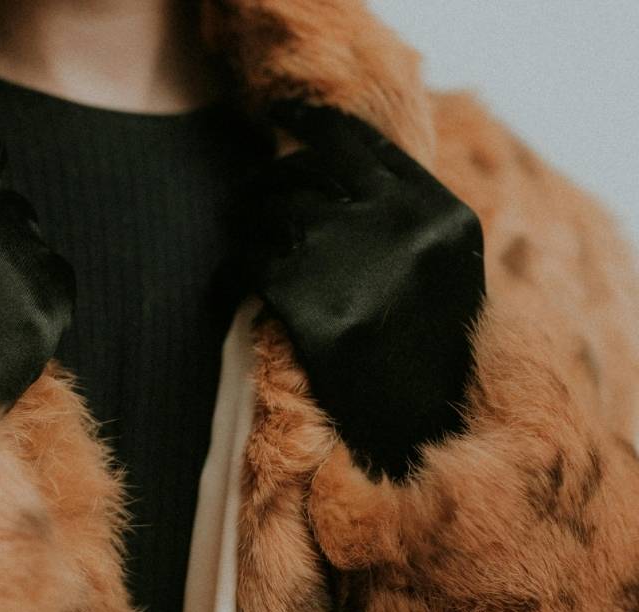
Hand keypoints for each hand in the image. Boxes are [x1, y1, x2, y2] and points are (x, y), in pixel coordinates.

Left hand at [244, 102, 484, 480]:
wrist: (417, 436)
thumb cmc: (426, 357)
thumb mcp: (444, 274)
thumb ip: (403, 216)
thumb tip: (336, 167)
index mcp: (440, 216)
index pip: (363, 143)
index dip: (316, 123)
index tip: (286, 114)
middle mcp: (398, 226)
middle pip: (306, 169)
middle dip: (271, 180)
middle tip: (252, 197)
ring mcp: (351, 261)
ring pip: (269, 211)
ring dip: (246, 223)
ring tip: (245, 240)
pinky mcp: (306, 303)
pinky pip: (244, 262)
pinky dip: (228, 273)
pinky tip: (228, 286)